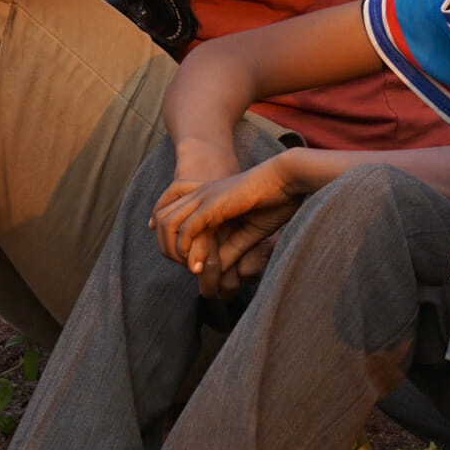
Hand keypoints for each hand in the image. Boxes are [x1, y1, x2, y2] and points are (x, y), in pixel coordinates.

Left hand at [153, 154, 303, 297]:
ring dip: (173, 250)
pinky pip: (188, 228)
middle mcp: (200, 194)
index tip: (177, 259)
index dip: (164, 235)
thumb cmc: (275, 201)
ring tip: (191, 269)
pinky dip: (188, 250)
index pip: (168, 211)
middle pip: (161, 218)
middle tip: (186, 267)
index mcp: (207, 196)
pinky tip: (198, 267)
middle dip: (166, 247)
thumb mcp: (247, 232)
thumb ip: (229, 249)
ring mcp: (204, 197)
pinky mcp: (213, 204)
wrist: (288, 179)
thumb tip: (216, 270)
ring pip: (168, 223)